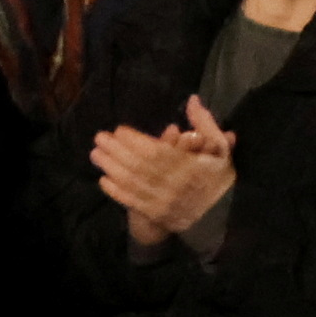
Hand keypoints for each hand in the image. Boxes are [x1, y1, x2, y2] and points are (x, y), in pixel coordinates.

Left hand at [93, 99, 235, 248]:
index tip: (119, 130)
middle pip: (139, 166)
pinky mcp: (155, 214)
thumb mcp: (219, 148)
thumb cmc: (217, 177)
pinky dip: (116, 191)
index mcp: (189, 166)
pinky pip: (132, 202)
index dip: (136, 141)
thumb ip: (205, 124)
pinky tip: (103, 180)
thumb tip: (192, 100)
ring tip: (96, 154)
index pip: (157, 152)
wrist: (220, 216)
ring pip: (133, 183)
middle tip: (99, 138)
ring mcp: (162, 201)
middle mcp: (173, 184)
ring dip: (112, 168)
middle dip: (117, 152)